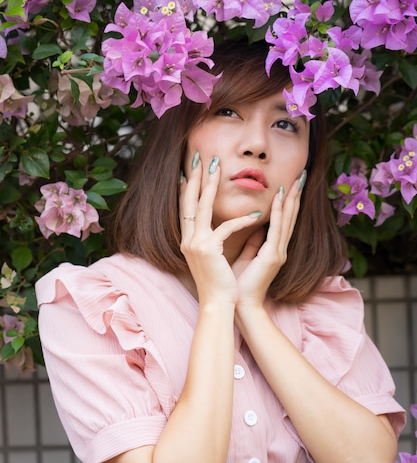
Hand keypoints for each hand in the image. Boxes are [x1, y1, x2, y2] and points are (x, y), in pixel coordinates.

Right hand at [179, 154, 263, 305]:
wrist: (218, 304)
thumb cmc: (221, 283)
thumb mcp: (218, 256)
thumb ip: (222, 238)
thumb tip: (233, 221)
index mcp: (189, 241)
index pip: (186, 209)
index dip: (187, 189)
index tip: (189, 172)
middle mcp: (188, 239)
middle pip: (189, 202)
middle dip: (194, 178)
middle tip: (199, 158)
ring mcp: (195, 244)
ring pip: (201, 207)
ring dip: (210, 185)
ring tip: (217, 167)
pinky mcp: (208, 249)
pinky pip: (225, 227)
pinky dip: (241, 220)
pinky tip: (257, 213)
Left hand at [233, 172, 305, 310]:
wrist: (239, 305)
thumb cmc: (238, 284)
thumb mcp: (246, 257)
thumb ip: (253, 242)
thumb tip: (253, 226)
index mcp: (272, 249)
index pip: (282, 220)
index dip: (286, 201)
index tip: (289, 183)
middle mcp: (278, 249)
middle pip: (289, 216)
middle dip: (295, 195)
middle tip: (300, 175)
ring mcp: (278, 253)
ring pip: (287, 220)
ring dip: (291, 199)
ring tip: (296, 181)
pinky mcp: (273, 257)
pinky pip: (276, 230)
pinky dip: (279, 213)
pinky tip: (280, 198)